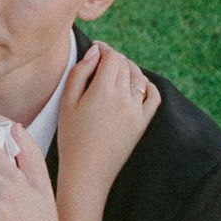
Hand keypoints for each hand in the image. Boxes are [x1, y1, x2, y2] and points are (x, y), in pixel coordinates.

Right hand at [57, 42, 160, 193]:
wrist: (87, 172)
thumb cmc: (71, 137)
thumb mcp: (67, 102)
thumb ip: (80, 72)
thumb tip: (96, 51)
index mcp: (103, 90)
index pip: (112, 57)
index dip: (104, 49)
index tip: (96, 48)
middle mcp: (124, 97)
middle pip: (125, 65)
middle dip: (114, 58)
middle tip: (102, 60)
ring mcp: (136, 111)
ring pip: (139, 78)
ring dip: (129, 69)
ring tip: (116, 71)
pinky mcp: (142, 124)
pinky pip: (153, 97)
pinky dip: (147, 86)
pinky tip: (137, 85)